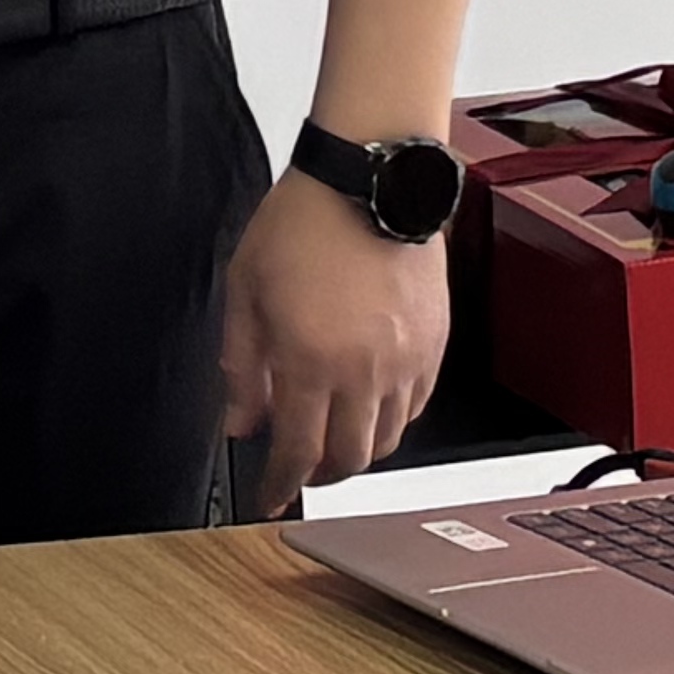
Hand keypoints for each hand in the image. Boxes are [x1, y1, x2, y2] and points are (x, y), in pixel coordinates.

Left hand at [219, 167, 448, 510]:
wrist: (368, 175)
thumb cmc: (305, 220)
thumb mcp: (245, 289)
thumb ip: (240, 364)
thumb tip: (240, 421)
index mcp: (308, 359)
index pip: (296, 451)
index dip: (279, 485)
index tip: (269, 498)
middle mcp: (362, 369)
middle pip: (347, 459)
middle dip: (319, 475)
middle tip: (301, 468)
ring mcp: (404, 359)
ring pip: (386, 439)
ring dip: (356, 449)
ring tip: (334, 434)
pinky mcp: (433, 343)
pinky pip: (416, 405)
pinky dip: (392, 418)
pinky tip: (370, 402)